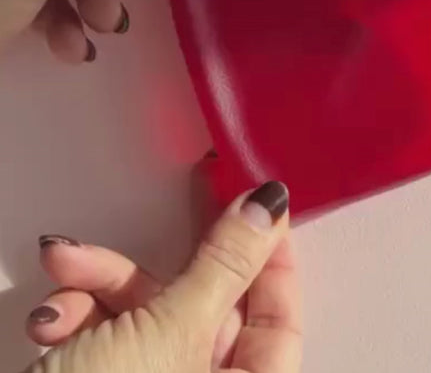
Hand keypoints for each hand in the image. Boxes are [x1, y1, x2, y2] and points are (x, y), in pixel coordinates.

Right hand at [24, 182, 301, 372]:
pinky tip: (51, 317)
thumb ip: (226, 264)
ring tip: (67, 263)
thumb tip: (272, 204)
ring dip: (104, 279)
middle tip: (198, 195)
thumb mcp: (174, 332)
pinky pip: (110, 327)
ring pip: (150, 308)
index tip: (265, 208)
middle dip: (178, 254)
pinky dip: (79, 309)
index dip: (276, 261)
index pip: (281, 322)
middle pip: (209, 303)